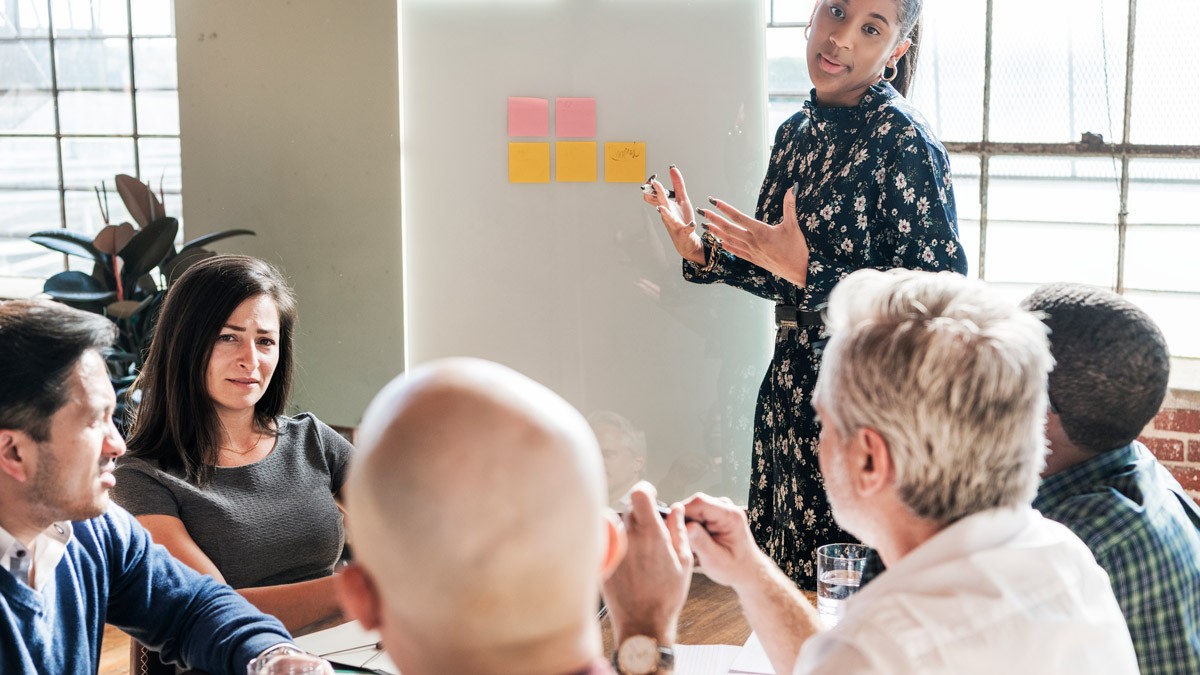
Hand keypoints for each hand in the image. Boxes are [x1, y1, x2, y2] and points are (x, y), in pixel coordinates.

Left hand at [602, 482, 692, 643]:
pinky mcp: (602, 560)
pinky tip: (628, 564)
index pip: (640, 493)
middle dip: (640, 514)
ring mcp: (612, 548)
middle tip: (650, 532)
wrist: (643, 623)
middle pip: (628, 508)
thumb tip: (676, 510)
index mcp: (651, 533)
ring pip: (618, 525)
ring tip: (640, 554)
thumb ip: (679, 531)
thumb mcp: (684, 562)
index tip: (650, 496)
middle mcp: (629, 537)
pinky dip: (616, 545)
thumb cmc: (666, 596)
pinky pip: (607, 541)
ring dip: (628, 531)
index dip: (646, 490)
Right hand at [642, 166, 704, 264]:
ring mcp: (675, 223)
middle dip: (657, 192)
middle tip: (655, 182)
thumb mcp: (682, 199)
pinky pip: (685, 230)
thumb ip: (677, 184)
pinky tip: (692, 224)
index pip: (654, 194)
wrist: (686, 239)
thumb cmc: (682, 219)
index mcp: (666, 205)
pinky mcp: (684, 231)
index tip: (653, 178)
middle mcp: (668, 213)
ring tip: (662, 208)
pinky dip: (688, 227)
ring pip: (668, 218)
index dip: (652, 185)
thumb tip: (672, 168)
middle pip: (660, 201)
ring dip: (665, 213)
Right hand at [683, 493, 769, 591]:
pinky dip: (691, 529)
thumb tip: (683, 526)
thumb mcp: (715, 560)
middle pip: (693, 505)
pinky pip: (694, 515)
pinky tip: (695, 544)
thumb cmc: (734, 568)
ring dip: (686, 527)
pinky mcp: (714, 513)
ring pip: (691, 510)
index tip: (671, 529)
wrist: (746, 570)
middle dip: (683, 523)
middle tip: (682, 544)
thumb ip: (700, 542)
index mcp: (730, 516)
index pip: (699, 503)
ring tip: (691, 547)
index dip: (681, 513)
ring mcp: (719, 509)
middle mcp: (726, 507)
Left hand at [698, 185, 808, 287]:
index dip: (724, 208)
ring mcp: (752, 252)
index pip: (738, 217)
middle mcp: (753, 242)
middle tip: (701, 211)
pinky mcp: (754, 260)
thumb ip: (790, 206)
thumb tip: (792, 188)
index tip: (713, 201)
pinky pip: (736, 252)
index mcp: (761, 231)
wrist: (799, 272)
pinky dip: (726, 246)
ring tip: (704, 225)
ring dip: (716, 232)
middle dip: (713, 219)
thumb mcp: (793, 225)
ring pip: (729, 241)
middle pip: (729, 229)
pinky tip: (719, 242)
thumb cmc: (797, 249)